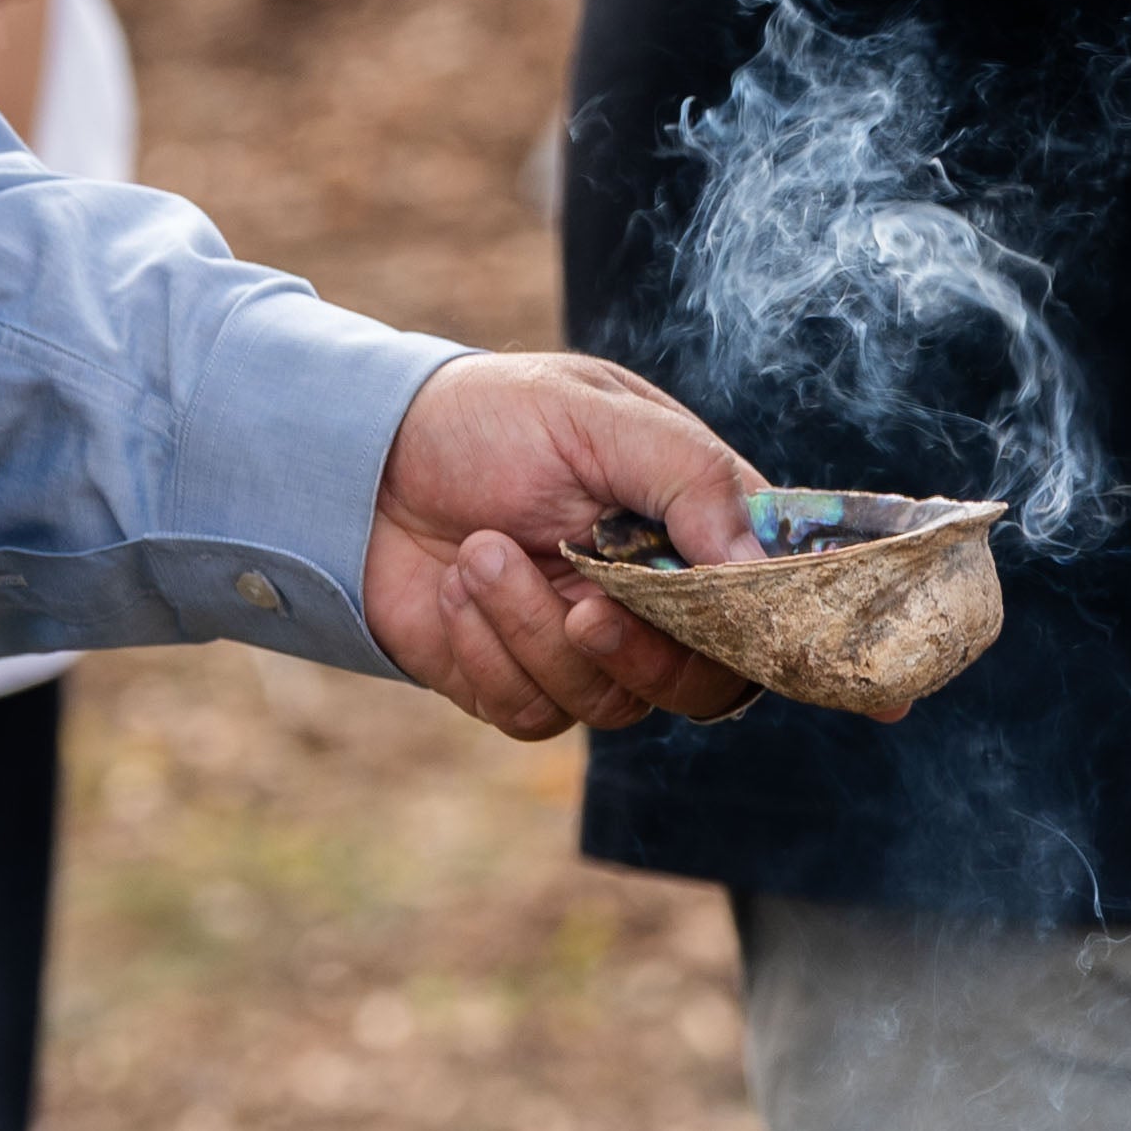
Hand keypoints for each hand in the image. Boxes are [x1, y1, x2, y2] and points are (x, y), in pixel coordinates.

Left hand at [360, 351, 763, 741]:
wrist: (363, 458)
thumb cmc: (489, 418)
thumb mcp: (592, 416)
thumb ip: (685, 479)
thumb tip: (753, 564)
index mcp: (696, 524)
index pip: (767, 601)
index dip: (763, 626)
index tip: (734, 624)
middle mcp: (655, 598)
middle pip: (702, 681)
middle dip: (636, 651)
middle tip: (585, 609)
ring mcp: (588, 647)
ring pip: (609, 703)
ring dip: (532, 629)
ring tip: (476, 552)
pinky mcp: (518, 683)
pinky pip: (530, 713)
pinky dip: (484, 652)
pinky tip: (452, 587)